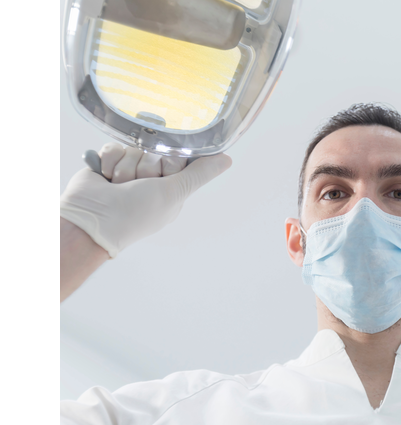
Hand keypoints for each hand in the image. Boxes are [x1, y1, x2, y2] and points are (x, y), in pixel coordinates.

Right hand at [60, 143, 231, 257]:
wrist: (89, 219)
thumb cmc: (134, 214)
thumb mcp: (174, 194)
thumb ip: (199, 174)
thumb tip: (227, 160)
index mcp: (172, 188)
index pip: (179, 156)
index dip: (169, 162)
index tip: (163, 175)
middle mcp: (152, 178)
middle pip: (157, 149)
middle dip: (145, 166)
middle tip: (137, 185)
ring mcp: (130, 169)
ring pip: (135, 146)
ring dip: (125, 166)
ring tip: (118, 185)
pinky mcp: (109, 162)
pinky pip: (115, 145)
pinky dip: (109, 160)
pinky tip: (106, 176)